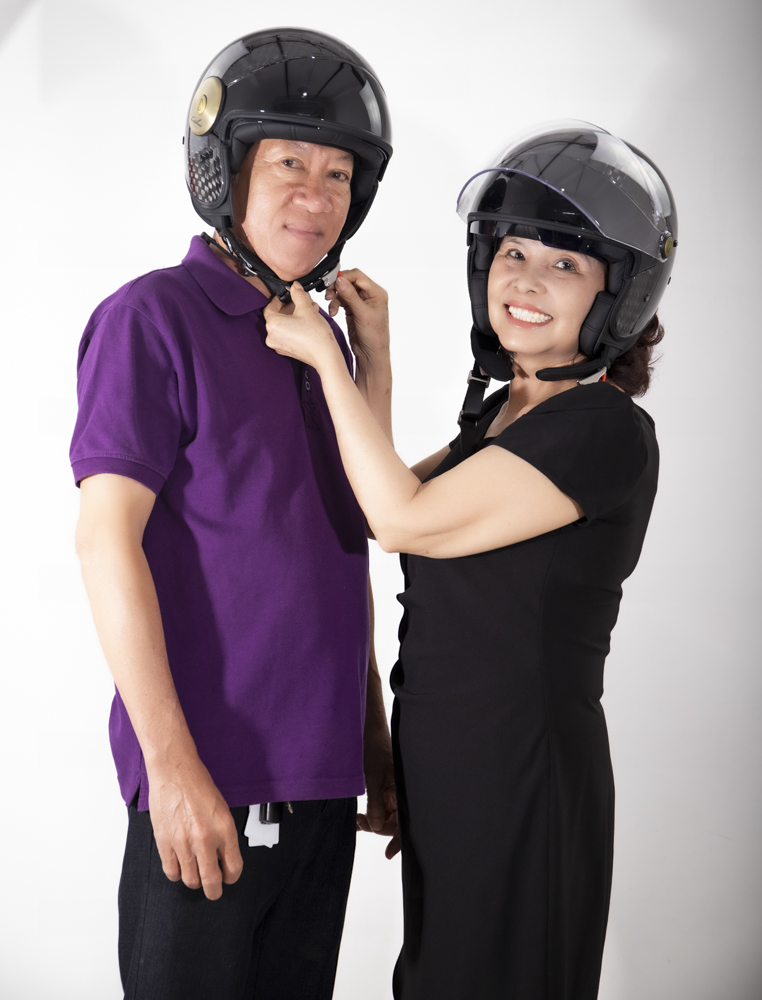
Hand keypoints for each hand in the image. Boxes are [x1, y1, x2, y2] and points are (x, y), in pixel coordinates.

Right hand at [147, 755, 242, 900]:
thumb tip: (223, 857)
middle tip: (214, 890)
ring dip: (195, 881)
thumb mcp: (222, 809)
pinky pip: (171, 872)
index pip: (233, 867)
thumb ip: (223, 835)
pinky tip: (180, 866)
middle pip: (211, 882)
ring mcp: (183, 843)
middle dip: (214, 891)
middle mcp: (205, 839)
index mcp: (224, 829)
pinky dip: (177, 874)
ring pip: (191, 880)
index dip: (232, 877)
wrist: (174, 772)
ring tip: (195, 873)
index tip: (229, 877)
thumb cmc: (198, 784)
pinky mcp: (164, 843)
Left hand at [264, 281, 341, 370]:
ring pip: (284, 325)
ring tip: (309, 309)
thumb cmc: (315, 335)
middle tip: (302, 301)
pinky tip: (308, 321)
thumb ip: (298, 294)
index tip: (288, 294)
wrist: (325, 356)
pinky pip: (288, 334)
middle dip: (291, 306)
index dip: (280, 299)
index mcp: (272, 325)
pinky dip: (295, 326)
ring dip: (295, 315)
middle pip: (278, 316)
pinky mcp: (287, 350)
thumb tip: (295, 287)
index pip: (270, 307)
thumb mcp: (306, 308)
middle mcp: (272, 337)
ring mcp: (279, 345)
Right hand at [325, 269, 388, 368]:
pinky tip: (333, 312)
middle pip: (349, 282)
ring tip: (332, 308)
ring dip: (335, 297)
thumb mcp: (362, 314)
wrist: (371, 354)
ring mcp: (361, 302)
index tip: (333, 282)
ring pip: (343, 291)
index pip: (358, 276)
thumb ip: (350, 296)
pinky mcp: (353, 309)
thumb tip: (340, 280)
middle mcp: (370, 295)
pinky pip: (341, 300)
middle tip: (329, 294)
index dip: (344, 277)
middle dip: (337, 287)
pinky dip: (335, 304)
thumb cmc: (374, 337)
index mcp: (377, 293)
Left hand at [359, 723, 399, 858]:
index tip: (388, 853)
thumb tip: (377, 828)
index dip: (398, 838)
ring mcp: (391, 788)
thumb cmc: (373, 746)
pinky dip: (371, 811)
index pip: (405, 821)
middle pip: (394, 820)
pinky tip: (360, 814)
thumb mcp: (371, 778)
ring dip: (373, 820)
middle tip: (360, 823)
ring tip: (357, 818)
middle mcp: (399, 790)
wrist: (366, 725)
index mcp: (402, 789)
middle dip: (378, 827)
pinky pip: (380, 804)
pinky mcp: (383, 784)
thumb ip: (376, 804)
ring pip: (385, 814)